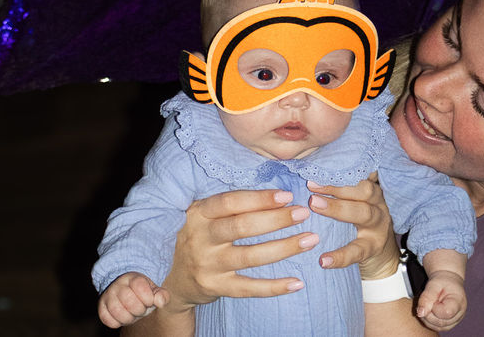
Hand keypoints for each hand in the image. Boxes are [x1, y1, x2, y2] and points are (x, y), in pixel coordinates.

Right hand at [98, 272, 168, 327]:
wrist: (127, 295)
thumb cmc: (144, 295)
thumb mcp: (155, 292)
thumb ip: (162, 295)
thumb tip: (160, 301)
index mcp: (133, 278)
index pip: (140, 286)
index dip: (148, 298)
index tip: (149, 301)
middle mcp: (118, 285)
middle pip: (129, 300)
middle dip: (139, 309)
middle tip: (141, 309)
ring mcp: (108, 296)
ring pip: (117, 311)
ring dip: (128, 318)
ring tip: (132, 314)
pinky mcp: (101, 307)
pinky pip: (107, 319)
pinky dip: (117, 323)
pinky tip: (122, 317)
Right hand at [159, 189, 319, 312]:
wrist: (174, 279)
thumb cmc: (198, 238)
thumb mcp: (203, 217)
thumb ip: (228, 206)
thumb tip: (277, 194)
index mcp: (198, 214)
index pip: (230, 202)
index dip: (259, 199)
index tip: (287, 195)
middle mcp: (200, 238)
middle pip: (242, 226)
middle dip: (276, 219)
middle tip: (303, 213)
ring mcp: (207, 264)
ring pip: (250, 256)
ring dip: (284, 248)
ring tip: (309, 239)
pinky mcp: (215, 287)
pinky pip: (249, 288)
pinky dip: (274, 287)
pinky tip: (297, 282)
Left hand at [307, 173, 399, 278]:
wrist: (381, 259)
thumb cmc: (357, 224)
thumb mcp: (353, 203)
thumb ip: (338, 190)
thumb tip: (305, 175)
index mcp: (370, 190)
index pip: (359, 174)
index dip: (339, 170)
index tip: (317, 167)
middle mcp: (377, 204)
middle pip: (363, 189)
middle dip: (337, 185)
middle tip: (311, 184)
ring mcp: (378, 227)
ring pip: (363, 213)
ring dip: (337, 207)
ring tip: (314, 204)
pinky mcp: (373, 249)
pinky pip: (357, 251)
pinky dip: (340, 256)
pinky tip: (324, 260)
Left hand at [416, 270, 466, 331]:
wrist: (448, 282)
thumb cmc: (442, 282)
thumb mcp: (433, 284)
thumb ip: (427, 297)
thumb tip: (420, 313)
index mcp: (459, 302)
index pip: (446, 313)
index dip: (434, 308)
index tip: (433, 299)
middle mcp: (458, 315)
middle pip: (441, 322)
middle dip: (428, 313)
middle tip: (427, 301)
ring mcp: (454, 321)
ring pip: (437, 327)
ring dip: (427, 317)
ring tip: (427, 304)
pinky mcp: (447, 324)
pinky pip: (435, 327)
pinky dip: (427, 320)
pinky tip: (427, 309)